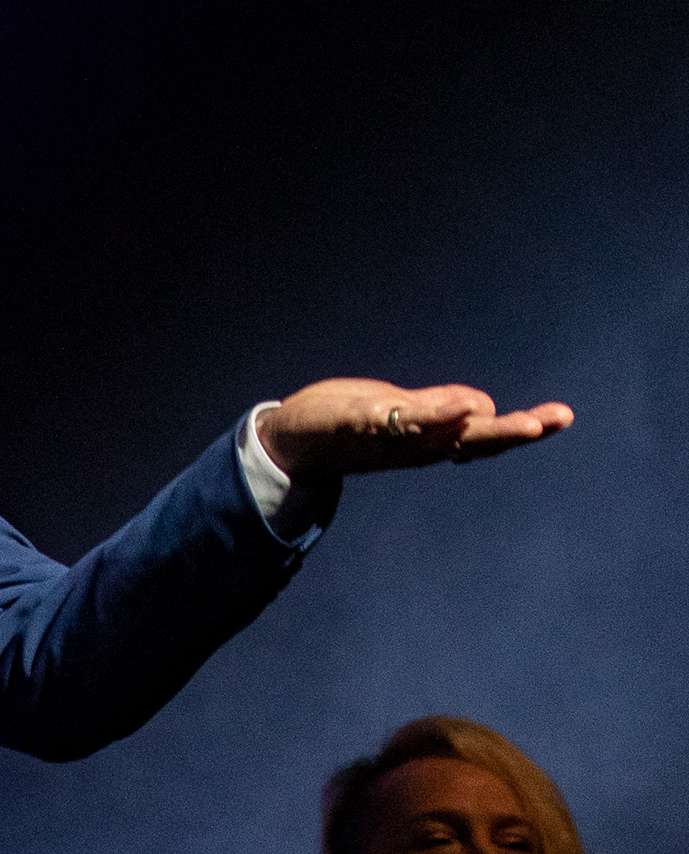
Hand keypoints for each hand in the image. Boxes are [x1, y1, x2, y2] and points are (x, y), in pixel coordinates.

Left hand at [256, 380, 572, 484]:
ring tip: (521, 421)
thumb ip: (441, 409)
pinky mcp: (360, 423)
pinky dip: (430, 416)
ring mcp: (392, 436)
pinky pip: (399, 421)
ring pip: (443, 432)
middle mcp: (418, 444)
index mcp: (432, 440)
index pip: (486, 434)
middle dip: (514, 432)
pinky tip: (457, 409)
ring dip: (482, 425)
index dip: (523, 428)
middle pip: (474, 438)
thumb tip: (482, 409)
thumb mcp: (403, 413)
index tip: (560, 419)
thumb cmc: (352, 424)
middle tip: (551, 423)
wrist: (293, 441)